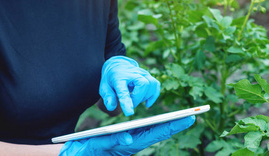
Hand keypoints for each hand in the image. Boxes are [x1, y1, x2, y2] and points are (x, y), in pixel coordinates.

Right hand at [59, 116, 195, 155]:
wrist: (76, 155)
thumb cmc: (85, 151)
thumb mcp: (96, 145)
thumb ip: (111, 140)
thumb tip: (128, 137)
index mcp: (128, 145)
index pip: (154, 134)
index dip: (171, 125)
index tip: (187, 118)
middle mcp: (132, 143)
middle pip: (157, 131)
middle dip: (175, 124)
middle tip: (193, 115)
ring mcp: (129, 141)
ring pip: (152, 131)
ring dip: (167, 124)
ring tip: (182, 117)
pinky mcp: (123, 139)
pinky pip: (142, 131)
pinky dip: (155, 126)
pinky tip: (162, 122)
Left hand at [99, 56, 160, 115]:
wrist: (117, 65)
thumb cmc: (111, 79)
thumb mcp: (104, 87)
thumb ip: (108, 97)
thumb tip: (111, 107)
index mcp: (119, 77)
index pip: (123, 90)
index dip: (127, 101)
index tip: (129, 113)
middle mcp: (132, 73)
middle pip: (143, 84)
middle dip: (139, 98)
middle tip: (131, 104)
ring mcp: (141, 73)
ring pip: (151, 84)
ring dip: (145, 97)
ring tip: (136, 100)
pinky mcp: (147, 75)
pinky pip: (156, 85)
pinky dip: (153, 95)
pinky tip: (147, 103)